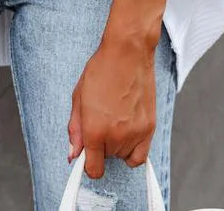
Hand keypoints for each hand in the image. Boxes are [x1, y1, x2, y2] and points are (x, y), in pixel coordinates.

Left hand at [67, 36, 157, 179]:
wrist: (127, 53)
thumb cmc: (101, 70)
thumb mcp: (78, 97)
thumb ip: (75, 129)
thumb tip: (73, 154)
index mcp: (94, 130)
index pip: (92, 169)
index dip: (87, 163)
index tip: (87, 154)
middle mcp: (116, 136)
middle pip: (107, 159)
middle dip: (101, 145)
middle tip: (101, 120)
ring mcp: (135, 133)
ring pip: (123, 156)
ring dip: (118, 145)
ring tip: (115, 119)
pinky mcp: (150, 128)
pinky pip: (140, 155)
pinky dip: (134, 150)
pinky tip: (128, 133)